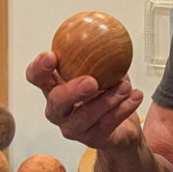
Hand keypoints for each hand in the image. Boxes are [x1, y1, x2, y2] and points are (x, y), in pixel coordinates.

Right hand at [26, 51, 144, 149]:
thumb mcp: (103, 69)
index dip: (39, 68)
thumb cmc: (106, 93)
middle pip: (56, 102)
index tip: (51, 56)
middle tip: (91, 81)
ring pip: (84, 117)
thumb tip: (109, 31)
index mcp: (55, 87)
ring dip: (107, 100)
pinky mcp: (91, 140)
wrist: (122, 128)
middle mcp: (58, 110)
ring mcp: (73, 128)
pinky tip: (135, 96)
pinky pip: (106, 125)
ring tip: (125, 86)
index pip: (36, 77)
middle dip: (72, 91)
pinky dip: (122, 109)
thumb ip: (100, 53)